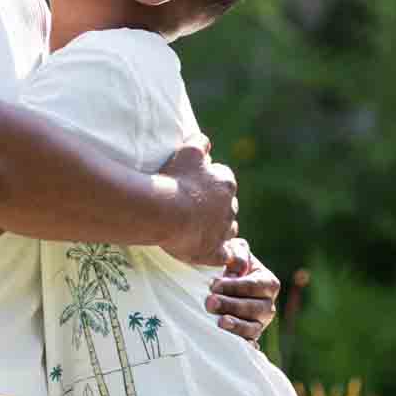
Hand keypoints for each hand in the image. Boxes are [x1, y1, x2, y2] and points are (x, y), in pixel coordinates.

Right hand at [158, 135, 237, 267]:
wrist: (166, 211)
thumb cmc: (175, 180)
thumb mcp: (187, 152)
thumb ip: (199, 143)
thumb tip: (206, 141)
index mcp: (226, 183)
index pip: (224, 181)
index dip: (210, 183)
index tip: (195, 186)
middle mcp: (230, 207)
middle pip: (227, 206)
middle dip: (215, 207)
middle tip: (193, 207)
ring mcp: (223, 231)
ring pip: (227, 229)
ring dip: (217, 229)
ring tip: (198, 229)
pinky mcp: (214, 251)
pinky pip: (223, 254)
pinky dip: (220, 254)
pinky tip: (210, 251)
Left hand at [204, 239, 278, 342]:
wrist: (219, 280)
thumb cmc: (228, 262)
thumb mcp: (234, 250)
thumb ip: (238, 254)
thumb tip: (237, 268)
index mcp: (267, 282)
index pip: (256, 286)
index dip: (236, 287)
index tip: (214, 286)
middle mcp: (267, 304)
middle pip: (255, 308)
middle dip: (232, 306)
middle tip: (210, 302)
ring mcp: (259, 322)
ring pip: (254, 328)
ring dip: (237, 326)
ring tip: (220, 323)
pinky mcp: (249, 336)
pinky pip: (249, 343)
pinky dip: (242, 345)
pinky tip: (231, 343)